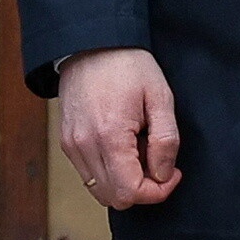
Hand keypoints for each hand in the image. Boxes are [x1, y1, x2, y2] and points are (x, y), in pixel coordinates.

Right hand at [53, 47, 183, 210]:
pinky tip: (121, 145)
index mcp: (109, 135)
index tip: (171, 172)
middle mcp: (84, 145)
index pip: (130, 192)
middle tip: (155, 159)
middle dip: (142, 187)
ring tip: (137, 148)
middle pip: (114, 198)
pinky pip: (89, 174)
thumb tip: (163, 175)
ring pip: (100, 190)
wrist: (92, 42)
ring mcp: (71, 144)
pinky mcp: (67, 141)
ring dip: (124, 180)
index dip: (157, 191)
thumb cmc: (127, 64)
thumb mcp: (160, 97)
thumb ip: (165, 141)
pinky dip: (109, 171)